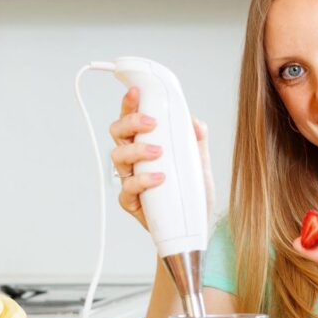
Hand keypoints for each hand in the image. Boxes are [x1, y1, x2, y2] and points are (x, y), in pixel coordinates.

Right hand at [110, 87, 214, 229]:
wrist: (195, 226)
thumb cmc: (192, 192)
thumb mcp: (200, 163)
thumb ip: (198, 140)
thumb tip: (195, 122)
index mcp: (145, 144)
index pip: (132, 118)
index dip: (129, 103)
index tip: (136, 91)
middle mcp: (133, 159)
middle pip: (117, 132)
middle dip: (131, 122)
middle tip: (151, 122)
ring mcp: (129, 180)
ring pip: (117, 157)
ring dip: (137, 150)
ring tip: (159, 152)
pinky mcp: (131, 202)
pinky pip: (126, 189)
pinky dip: (142, 181)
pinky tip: (159, 178)